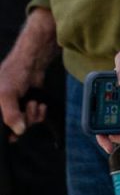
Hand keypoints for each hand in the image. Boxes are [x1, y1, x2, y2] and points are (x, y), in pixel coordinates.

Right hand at [0, 9, 56, 137]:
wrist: (32, 61)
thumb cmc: (14, 74)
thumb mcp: (7, 96)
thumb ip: (10, 115)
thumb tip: (19, 131)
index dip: (7, 133)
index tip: (13, 133)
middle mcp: (4, 112)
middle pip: (13, 133)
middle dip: (23, 121)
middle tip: (26, 109)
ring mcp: (17, 111)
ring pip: (26, 126)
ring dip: (32, 115)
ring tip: (32, 102)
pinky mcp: (29, 107)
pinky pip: (36, 120)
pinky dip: (40, 113)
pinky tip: (39, 104)